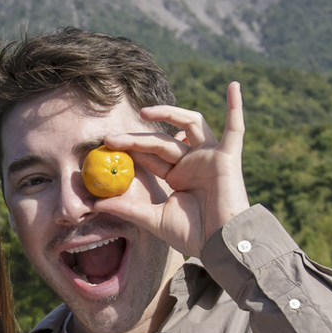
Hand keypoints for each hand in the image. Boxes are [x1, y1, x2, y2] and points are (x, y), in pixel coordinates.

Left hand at [96, 81, 249, 257]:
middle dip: (136, 138)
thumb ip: (128, 208)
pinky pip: (235, 128)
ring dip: (169, 114)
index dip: (130, 149)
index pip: (150, 156)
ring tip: (144, 112)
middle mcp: (192, 162)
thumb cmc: (193, 235)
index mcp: (177, 176)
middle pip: (162, 141)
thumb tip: (96, 204)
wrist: (221, 246)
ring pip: (189, 125)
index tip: (106, 146)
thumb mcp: (154, 220)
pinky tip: (234, 86)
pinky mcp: (228, 157)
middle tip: (110, 138)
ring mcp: (210, 157)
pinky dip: (236, 107)